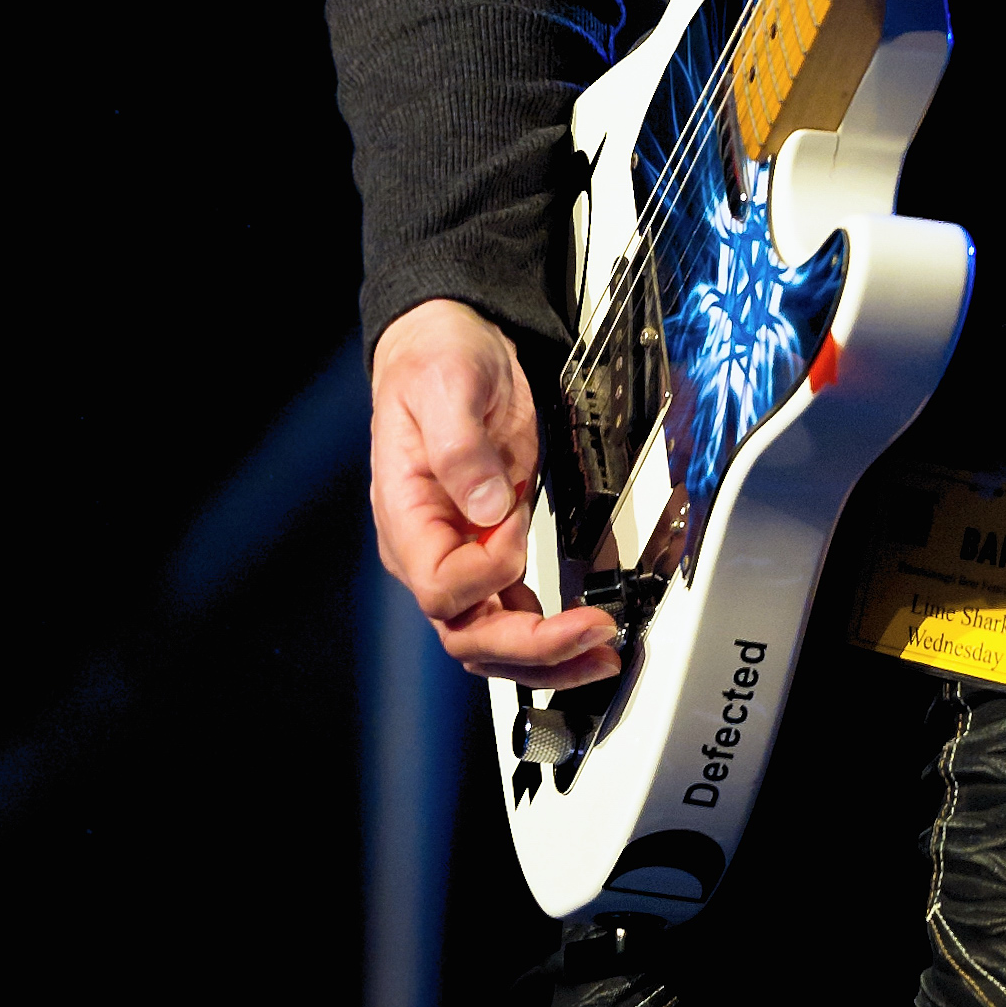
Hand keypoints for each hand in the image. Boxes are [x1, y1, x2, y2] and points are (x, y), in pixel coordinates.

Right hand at [369, 298, 621, 688]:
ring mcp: (460, 555)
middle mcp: (428, 549)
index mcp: (405, 516)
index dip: (486, 570)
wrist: (450, 348)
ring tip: (600, 654)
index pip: (439, 586)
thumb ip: (461, 447)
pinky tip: (585, 635)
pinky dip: (550, 635)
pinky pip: (513, 615)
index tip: (516, 524)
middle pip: (466, 633)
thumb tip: (485, 508)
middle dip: (530, 646)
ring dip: (546, 658)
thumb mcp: (447, 386)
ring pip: (491, 640)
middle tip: (590, 632)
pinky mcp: (491, 552)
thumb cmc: (436, 363)